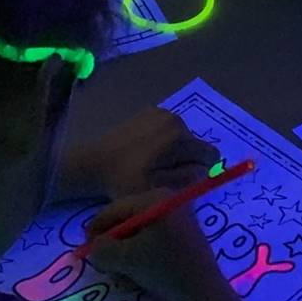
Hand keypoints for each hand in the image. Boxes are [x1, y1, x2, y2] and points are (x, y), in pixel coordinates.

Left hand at [57, 105, 219, 200]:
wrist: (91, 162)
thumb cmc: (122, 180)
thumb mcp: (156, 190)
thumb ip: (186, 180)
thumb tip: (204, 169)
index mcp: (179, 136)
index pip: (210, 154)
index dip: (200, 171)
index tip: (180, 181)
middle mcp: (175, 118)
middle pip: (195, 146)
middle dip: (185, 162)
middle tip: (159, 176)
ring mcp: (161, 112)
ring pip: (183, 139)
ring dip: (173, 153)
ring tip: (149, 165)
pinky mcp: (150, 111)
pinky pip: (169, 131)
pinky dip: (163, 142)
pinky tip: (143, 153)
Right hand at [83, 188, 222, 300]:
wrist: (202, 293)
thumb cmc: (163, 269)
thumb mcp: (125, 259)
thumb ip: (102, 249)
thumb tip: (95, 248)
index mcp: (155, 199)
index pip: (115, 209)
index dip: (95, 229)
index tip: (84, 249)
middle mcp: (167, 203)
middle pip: (126, 222)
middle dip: (113, 249)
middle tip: (105, 268)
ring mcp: (176, 221)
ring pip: (137, 238)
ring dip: (125, 261)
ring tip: (124, 280)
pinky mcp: (181, 239)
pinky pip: (151, 245)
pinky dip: (141, 262)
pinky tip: (139, 282)